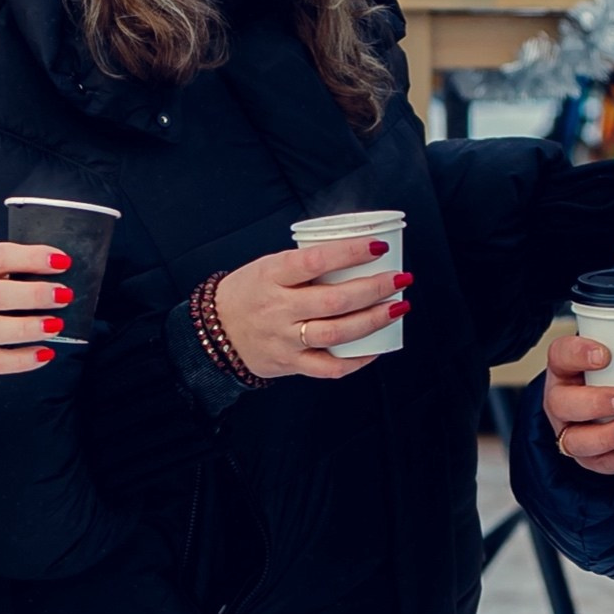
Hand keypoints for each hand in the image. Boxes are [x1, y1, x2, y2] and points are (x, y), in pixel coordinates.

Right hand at [213, 240, 409, 380]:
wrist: (213, 333)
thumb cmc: (249, 293)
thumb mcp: (268, 267)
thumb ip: (305, 264)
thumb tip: (356, 252)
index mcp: (271, 275)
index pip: (314, 261)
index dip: (350, 253)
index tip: (378, 246)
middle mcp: (278, 308)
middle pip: (334, 300)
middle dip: (374, 288)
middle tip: (400, 278)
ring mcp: (285, 339)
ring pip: (337, 333)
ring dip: (374, 320)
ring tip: (398, 306)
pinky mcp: (290, 364)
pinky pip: (330, 367)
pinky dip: (358, 359)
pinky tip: (377, 347)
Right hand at [542, 334, 613, 473]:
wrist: (613, 399)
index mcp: (565, 366)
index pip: (560, 354)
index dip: (577, 354)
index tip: (605, 355)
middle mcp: (560, 400)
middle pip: (561, 403)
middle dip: (593, 403)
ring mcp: (569, 430)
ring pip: (574, 441)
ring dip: (605, 437)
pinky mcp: (586, 455)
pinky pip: (598, 463)